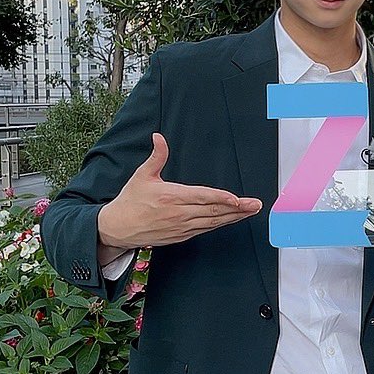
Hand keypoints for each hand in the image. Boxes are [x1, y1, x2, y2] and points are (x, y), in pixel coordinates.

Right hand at [97, 133, 261, 252]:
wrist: (118, 228)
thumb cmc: (130, 201)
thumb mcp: (142, 175)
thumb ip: (156, 156)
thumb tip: (159, 137)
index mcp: (171, 197)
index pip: (202, 197)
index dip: (221, 198)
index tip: (237, 199)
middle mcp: (179, 214)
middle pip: (213, 211)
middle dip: (237, 208)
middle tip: (255, 204)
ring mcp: (182, 227)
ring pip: (213, 222)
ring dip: (234, 217)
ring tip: (250, 211)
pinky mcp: (182, 236)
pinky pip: (206, 229)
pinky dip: (221, 224)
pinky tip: (232, 219)